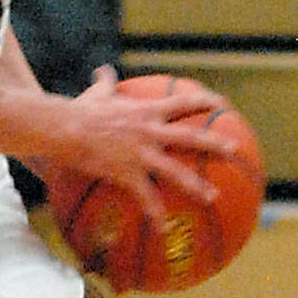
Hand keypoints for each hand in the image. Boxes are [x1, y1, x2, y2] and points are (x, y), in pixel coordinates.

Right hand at [50, 66, 235, 226]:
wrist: (63, 129)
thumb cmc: (78, 110)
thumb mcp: (96, 94)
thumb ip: (105, 82)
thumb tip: (103, 69)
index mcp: (145, 111)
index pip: (182, 102)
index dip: (203, 101)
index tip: (220, 102)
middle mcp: (149, 131)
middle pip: (190, 137)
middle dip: (214, 143)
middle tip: (234, 149)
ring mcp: (140, 154)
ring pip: (176, 171)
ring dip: (196, 185)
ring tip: (213, 196)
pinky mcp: (127, 173)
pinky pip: (146, 197)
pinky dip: (156, 213)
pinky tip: (165, 228)